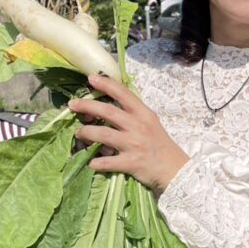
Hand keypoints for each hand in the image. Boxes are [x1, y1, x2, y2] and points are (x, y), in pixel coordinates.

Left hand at [69, 74, 189, 193]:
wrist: (175, 169)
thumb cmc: (161, 145)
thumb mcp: (150, 123)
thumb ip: (133, 114)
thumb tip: (110, 106)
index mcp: (143, 114)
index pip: (123, 93)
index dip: (106, 84)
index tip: (91, 78)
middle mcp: (137, 126)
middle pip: (108, 111)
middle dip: (87, 106)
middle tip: (73, 104)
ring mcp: (133, 144)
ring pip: (104, 134)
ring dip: (87, 133)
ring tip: (78, 133)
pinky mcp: (131, 163)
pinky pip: (108, 162)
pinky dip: (97, 163)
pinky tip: (91, 163)